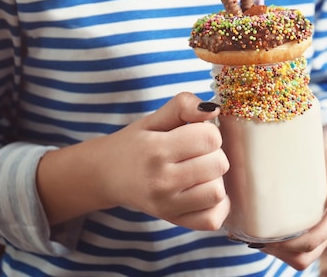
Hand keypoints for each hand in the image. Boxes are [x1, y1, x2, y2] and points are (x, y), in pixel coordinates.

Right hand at [102, 93, 230, 229]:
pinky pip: (212, 219)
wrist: (107, 175)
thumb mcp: (154, 118)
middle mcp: (161, 181)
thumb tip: (214, 109)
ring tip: (199, 172)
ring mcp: (167, 205)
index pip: (210, 138)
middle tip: (197, 153)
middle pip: (218, 164)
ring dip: (215, 179)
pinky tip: (203, 191)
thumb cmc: (136, 144)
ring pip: (217, 192)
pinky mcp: (173, 221)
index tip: (194, 135)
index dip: (208, 132)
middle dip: (213, 154)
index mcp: (157, 149)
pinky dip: (216, 206)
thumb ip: (183, 105)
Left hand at [252, 121, 326, 269]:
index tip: (264, 236)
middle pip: (304, 255)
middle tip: (254, 237)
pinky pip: (294, 239)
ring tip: (251, 234)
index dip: (288, 246)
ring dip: (275, 249)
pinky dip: (275, 241)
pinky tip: (256, 227)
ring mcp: (318, 223)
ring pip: (298, 253)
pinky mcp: (308, 217)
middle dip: (278, 251)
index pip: (312, 243)